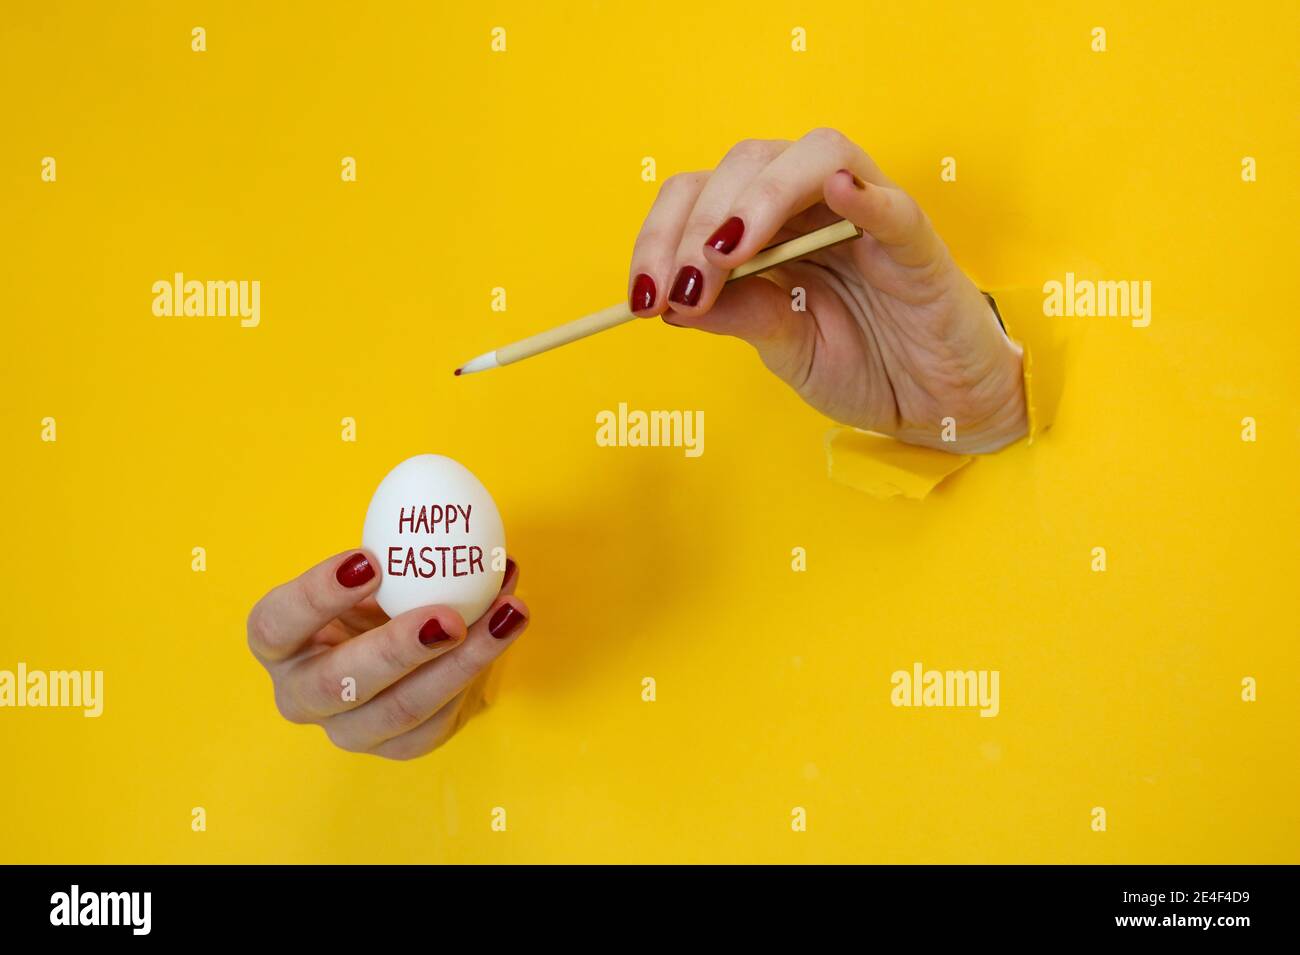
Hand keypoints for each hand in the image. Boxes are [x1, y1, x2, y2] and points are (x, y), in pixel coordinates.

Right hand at [247, 550, 528, 759]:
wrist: (402, 651)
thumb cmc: (377, 597)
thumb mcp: (374, 573)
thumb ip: (402, 555)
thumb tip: (467, 537)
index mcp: (279, 644)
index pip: (276, 624)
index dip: (317, 595)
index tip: (370, 560)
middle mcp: (302, 695)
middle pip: (338, 684)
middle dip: (396, 649)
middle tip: (448, 617)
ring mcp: (348, 729)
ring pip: (400, 709)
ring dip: (461, 662)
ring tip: (504, 616)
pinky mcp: (397, 747)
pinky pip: (438, 719)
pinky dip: (478, 670)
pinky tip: (505, 630)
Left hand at [628, 128, 1026, 453]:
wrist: (938, 407)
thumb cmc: (865, 367)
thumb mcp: (783, 348)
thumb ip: (737, 316)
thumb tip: (669, 300)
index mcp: (772, 229)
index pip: (702, 198)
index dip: (661, 237)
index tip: (640, 296)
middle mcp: (814, 207)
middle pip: (745, 164)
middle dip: (697, 223)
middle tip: (678, 286)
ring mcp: (867, 216)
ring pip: (814, 156)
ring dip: (761, 198)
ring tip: (729, 253)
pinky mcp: (917, 242)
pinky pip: (891, 204)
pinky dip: (862, 193)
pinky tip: (836, 194)